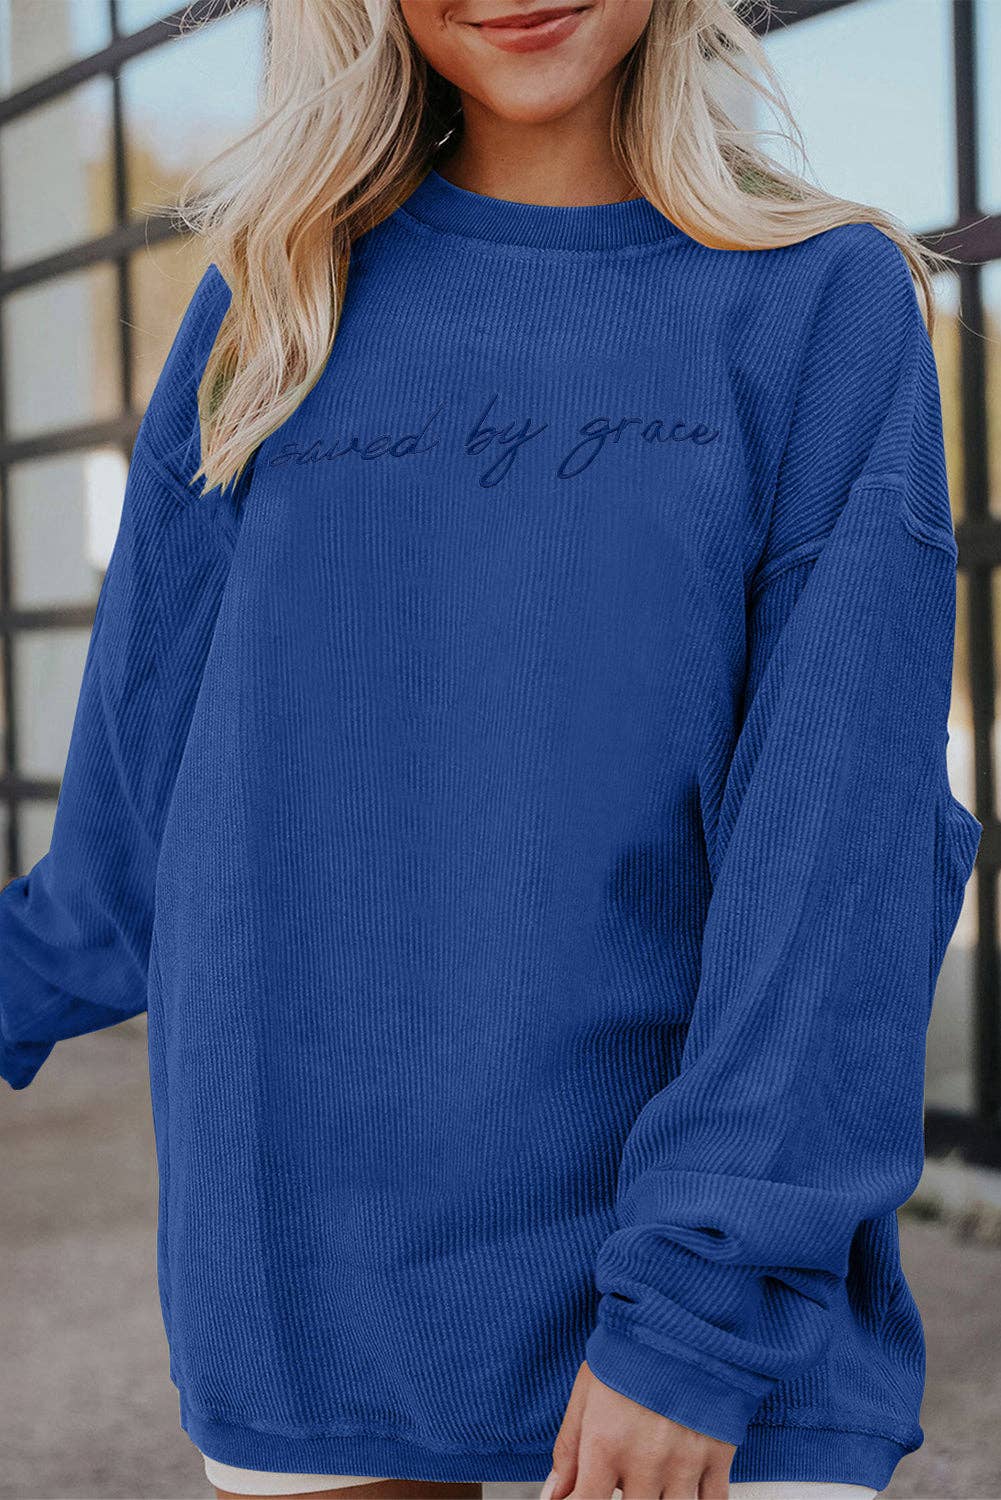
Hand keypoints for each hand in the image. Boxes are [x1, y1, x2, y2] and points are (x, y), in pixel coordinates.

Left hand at [542, 1360, 736, 1499]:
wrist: (682, 1315)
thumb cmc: (631, 1349)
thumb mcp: (587, 1391)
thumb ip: (569, 1448)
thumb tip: (553, 1495)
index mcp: (606, 1443)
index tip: (580, 1498)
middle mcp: (645, 1460)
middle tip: (622, 1477)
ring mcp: (684, 1461)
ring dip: (660, 1499)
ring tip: (651, 1478)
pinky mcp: (718, 1453)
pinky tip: (684, 1489)